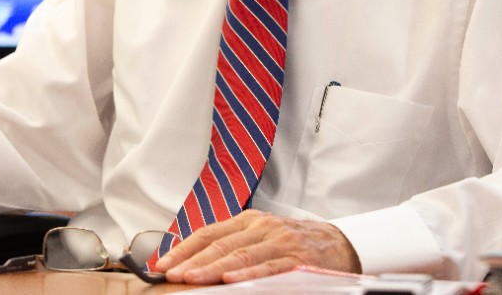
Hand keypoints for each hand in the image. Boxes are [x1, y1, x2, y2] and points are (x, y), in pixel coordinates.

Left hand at [156, 209, 360, 284]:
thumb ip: (233, 245)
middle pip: (220, 244)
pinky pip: (268, 267)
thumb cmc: (294, 242)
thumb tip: (195, 263)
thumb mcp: (262, 236)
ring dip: (212, 268)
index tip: (162, 264)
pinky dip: (247, 273)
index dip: (184, 248)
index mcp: (249, 221)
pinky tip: (230, 280)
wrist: (339, 243)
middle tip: (171, 274)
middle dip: (192, 261)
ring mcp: (279, 241)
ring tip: (191, 278)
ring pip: (240, 255)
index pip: (209, 233)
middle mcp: (261, 227)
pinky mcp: (296, 258)